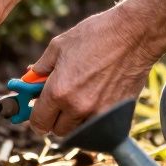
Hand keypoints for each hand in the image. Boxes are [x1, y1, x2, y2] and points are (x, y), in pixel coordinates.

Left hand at [26, 5, 160, 135]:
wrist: (134, 35)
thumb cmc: (96, 35)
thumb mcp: (59, 46)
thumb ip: (41, 67)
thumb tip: (31, 78)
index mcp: (58, 91)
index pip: (39, 122)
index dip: (36, 118)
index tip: (38, 112)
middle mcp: (78, 107)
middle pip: (58, 131)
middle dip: (54, 119)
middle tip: (58, 103)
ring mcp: (100, 112)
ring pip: (80, 130)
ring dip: (75, 120)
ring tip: (79, 98)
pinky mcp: (119, 113)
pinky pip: (100, 126)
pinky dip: (94, 119)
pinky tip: (96, 100)